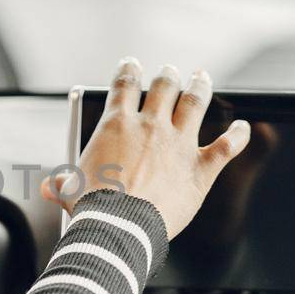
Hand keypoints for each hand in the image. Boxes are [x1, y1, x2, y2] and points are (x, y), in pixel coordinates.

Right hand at [43, 57, 249, 238]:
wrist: (120, 229)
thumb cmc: (93, 209)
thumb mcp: (69, 190)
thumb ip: (62, 183)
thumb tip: (49, 186)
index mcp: (117, 125)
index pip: (124, 85)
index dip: (129, 70)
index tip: (131, 64)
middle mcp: (151, 126)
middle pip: (164, 88)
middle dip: (168, 76)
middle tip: (170, 71)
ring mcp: (179, 144)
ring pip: (195, 103)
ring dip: (200, 87)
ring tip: (202, 78)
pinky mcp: (200, 167)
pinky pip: (227, 146)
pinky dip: (238, 136)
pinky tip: (245, 128)